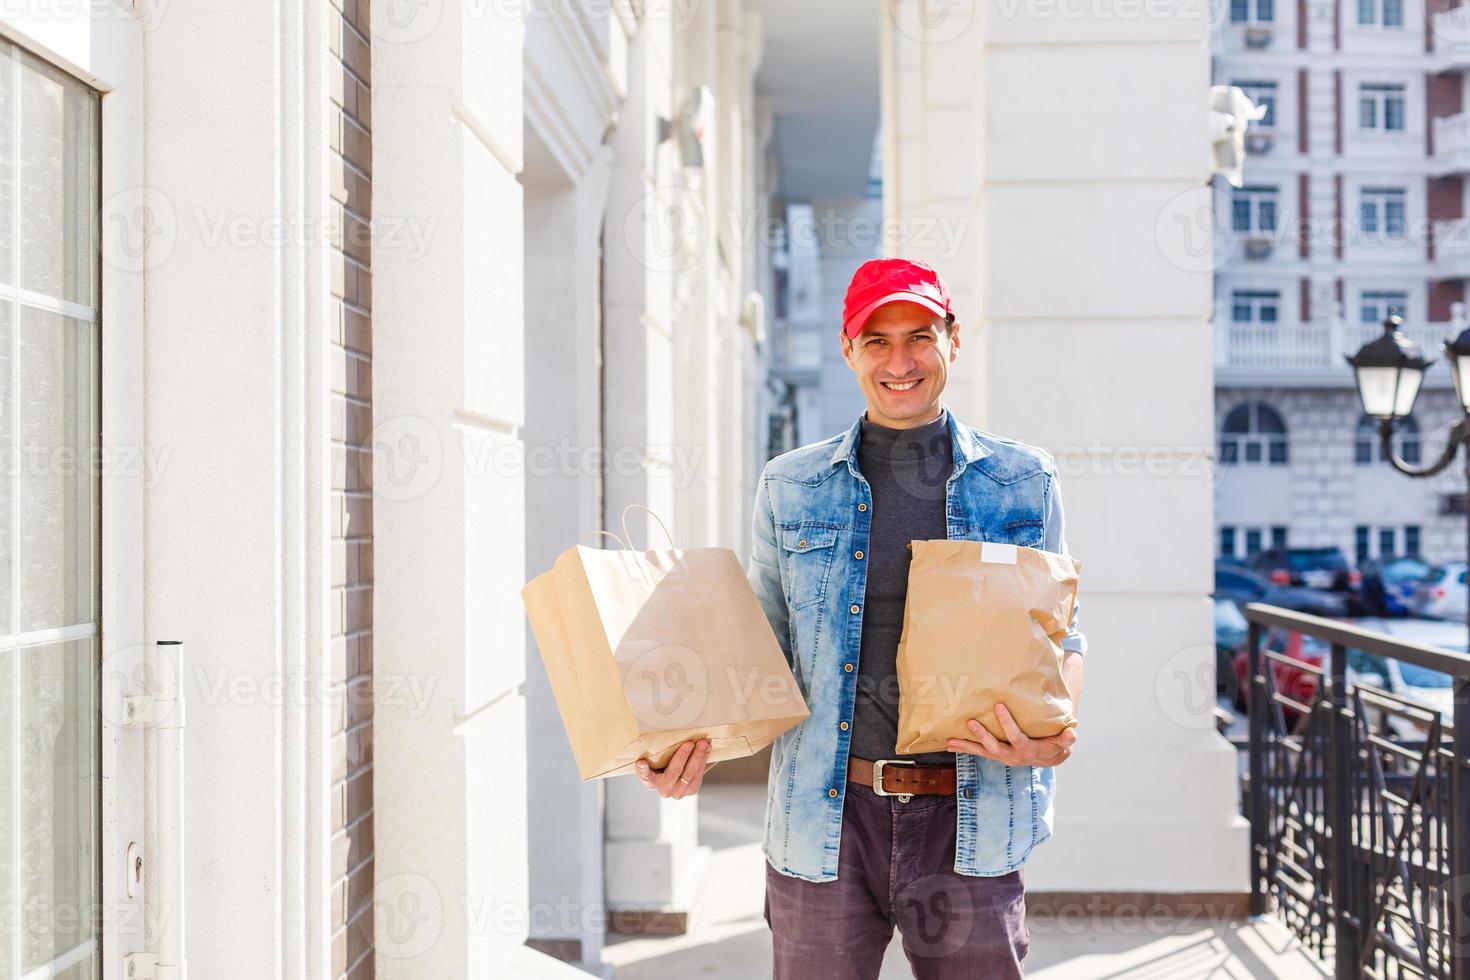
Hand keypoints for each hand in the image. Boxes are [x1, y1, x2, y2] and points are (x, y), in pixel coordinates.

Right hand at [635, 739, 713, 797]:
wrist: (671, 783)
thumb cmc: (659, 767)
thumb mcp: (653, 763)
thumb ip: (653, 756)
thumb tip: (650, 737)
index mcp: (650, 781)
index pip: (645, 775)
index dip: (643, 770)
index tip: (641, 762)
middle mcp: (664, 789)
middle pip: (674, 772)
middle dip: (683, 756)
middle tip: (690, 743)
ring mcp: (678, 792)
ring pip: (690, 774)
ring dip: (698, 757)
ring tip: (703, 744)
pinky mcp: (691, 791)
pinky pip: (699, 775)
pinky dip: (705, 761)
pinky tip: (708, 749)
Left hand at [947, 703, 1076, 766]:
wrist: (1050, 758)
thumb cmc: (1056, 744)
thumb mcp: (1064, 742)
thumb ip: (1067, 738)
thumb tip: (1071, 733)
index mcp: (1029, 750)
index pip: (1016, 737)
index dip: (1007, 723)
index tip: (998, 706)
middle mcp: (1013, 756)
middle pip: (995, 748)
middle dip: (982, 735)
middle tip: (971, 722)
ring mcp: (1002, 757)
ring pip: (982, 752)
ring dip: (967, 746)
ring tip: (950, 741)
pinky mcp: (995, 755)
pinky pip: (978, 752)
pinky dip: (965, 749)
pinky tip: (950, 744)